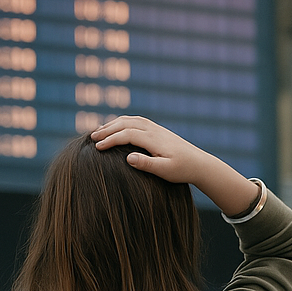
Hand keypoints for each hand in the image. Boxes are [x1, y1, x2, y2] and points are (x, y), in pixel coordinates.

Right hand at [90, 116, 259, 216]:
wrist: (200, 163)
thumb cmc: (182, 170)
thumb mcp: (165, 171)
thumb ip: (147, 164)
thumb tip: (128, 158)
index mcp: (154, 139)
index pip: (126, 135)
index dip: (110, 140)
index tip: (97, 147)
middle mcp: (154, 130)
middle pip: (125, 123)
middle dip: (107, 129)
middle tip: (91, 137)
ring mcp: (156, 128)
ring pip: (130, 119)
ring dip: (113, 123)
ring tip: (99, 131)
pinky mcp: (158, 130)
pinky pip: (136, 120)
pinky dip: (123, 121)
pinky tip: (117, 127)